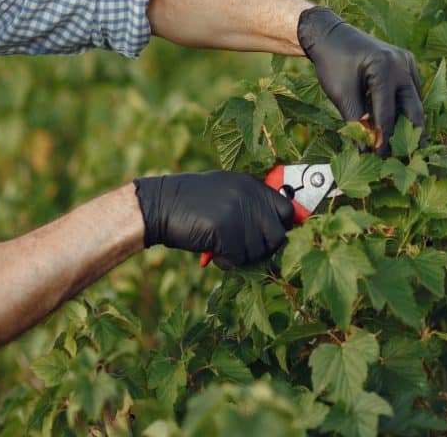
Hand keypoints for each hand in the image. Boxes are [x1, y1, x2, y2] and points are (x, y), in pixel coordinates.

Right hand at [133, 172, 293, 267]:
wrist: (159, 205)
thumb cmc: (190, 203)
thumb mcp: (225, 192)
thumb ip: (251, 204)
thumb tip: (278, 229)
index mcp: (251, 185)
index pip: (287, 210)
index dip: (282, 228)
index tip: (270, 239)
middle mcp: (249, 196)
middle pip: (278, 236)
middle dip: (263, 249)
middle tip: (243, 249)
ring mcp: (238, 213)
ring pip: (258, 252)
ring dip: (241, 256)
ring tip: (221, 246)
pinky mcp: (225, 231)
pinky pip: (238, 259)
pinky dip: (226, 262)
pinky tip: (213, 252)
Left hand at [297, 6, 424, 156]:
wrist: (331, 36)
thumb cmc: (332, 63)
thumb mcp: (341, 95)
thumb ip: (356, 121)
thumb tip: (367, 149)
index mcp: (385, 68)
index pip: (388, 113)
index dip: (384, 139)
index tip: (381, 158)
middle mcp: (402, 64)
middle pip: (412, 108)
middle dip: (411, 135)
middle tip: (409, 158)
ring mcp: (407, 62)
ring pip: (414, 101)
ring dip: (410, 123)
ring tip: (407, 146)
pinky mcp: (406, 63)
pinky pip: (410, 91)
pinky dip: (406, 108)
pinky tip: (403, 126)